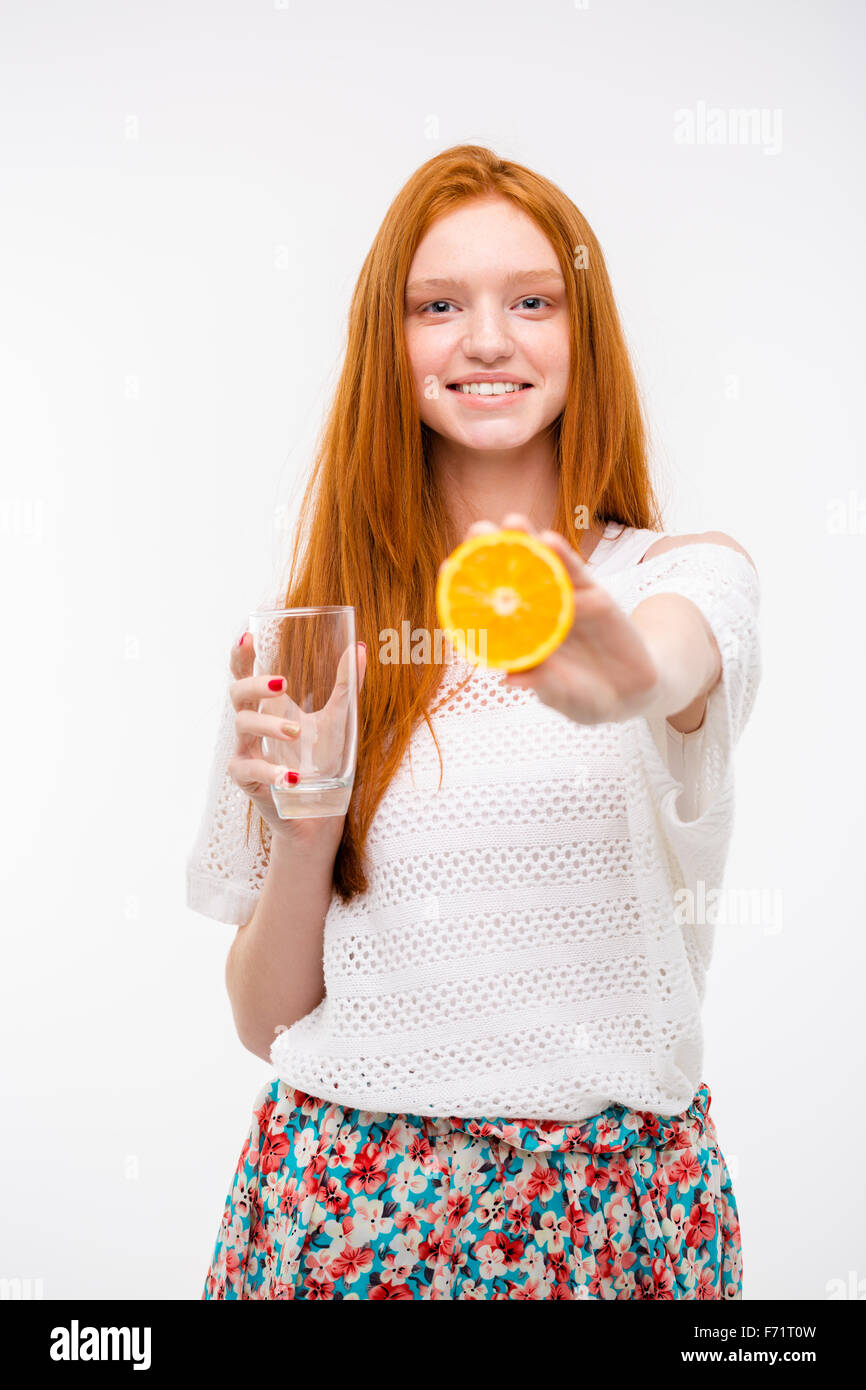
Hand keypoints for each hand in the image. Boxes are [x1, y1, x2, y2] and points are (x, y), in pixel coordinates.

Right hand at [227, 632, 367, 844]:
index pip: (246, 674)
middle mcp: (253, 725)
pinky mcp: (246, 780)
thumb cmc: (322, 762)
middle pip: (237, 692)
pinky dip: (269, 771)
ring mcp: (247, 751)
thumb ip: (346, 686)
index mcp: (270, 706)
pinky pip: (249, 769)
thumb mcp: (338, 721)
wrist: (319, 812)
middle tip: (283, 684)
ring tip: (295, 731)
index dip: (241, 655)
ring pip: (242, 725)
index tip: (247, 635)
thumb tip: (358, 649)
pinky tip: (291, 777)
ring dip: (268, 725)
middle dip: (255, 683)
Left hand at [456, 513, 660, 725]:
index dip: (469, 587)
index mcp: (520, 635)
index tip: (447, 566)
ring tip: (513, 522)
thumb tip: (511, 679)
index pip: (489, 606)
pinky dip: (565, 558)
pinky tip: (550, 541)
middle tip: (478, 529)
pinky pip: (578, 576)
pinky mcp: (596, 598)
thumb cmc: (583, 696)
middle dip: (495, 552)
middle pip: (512, 577)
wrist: (629, 694)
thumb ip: (542, 684)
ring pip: (544, 568)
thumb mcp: (561, 695)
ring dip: (529, 543)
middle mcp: (538, 612)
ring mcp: (567, 601)